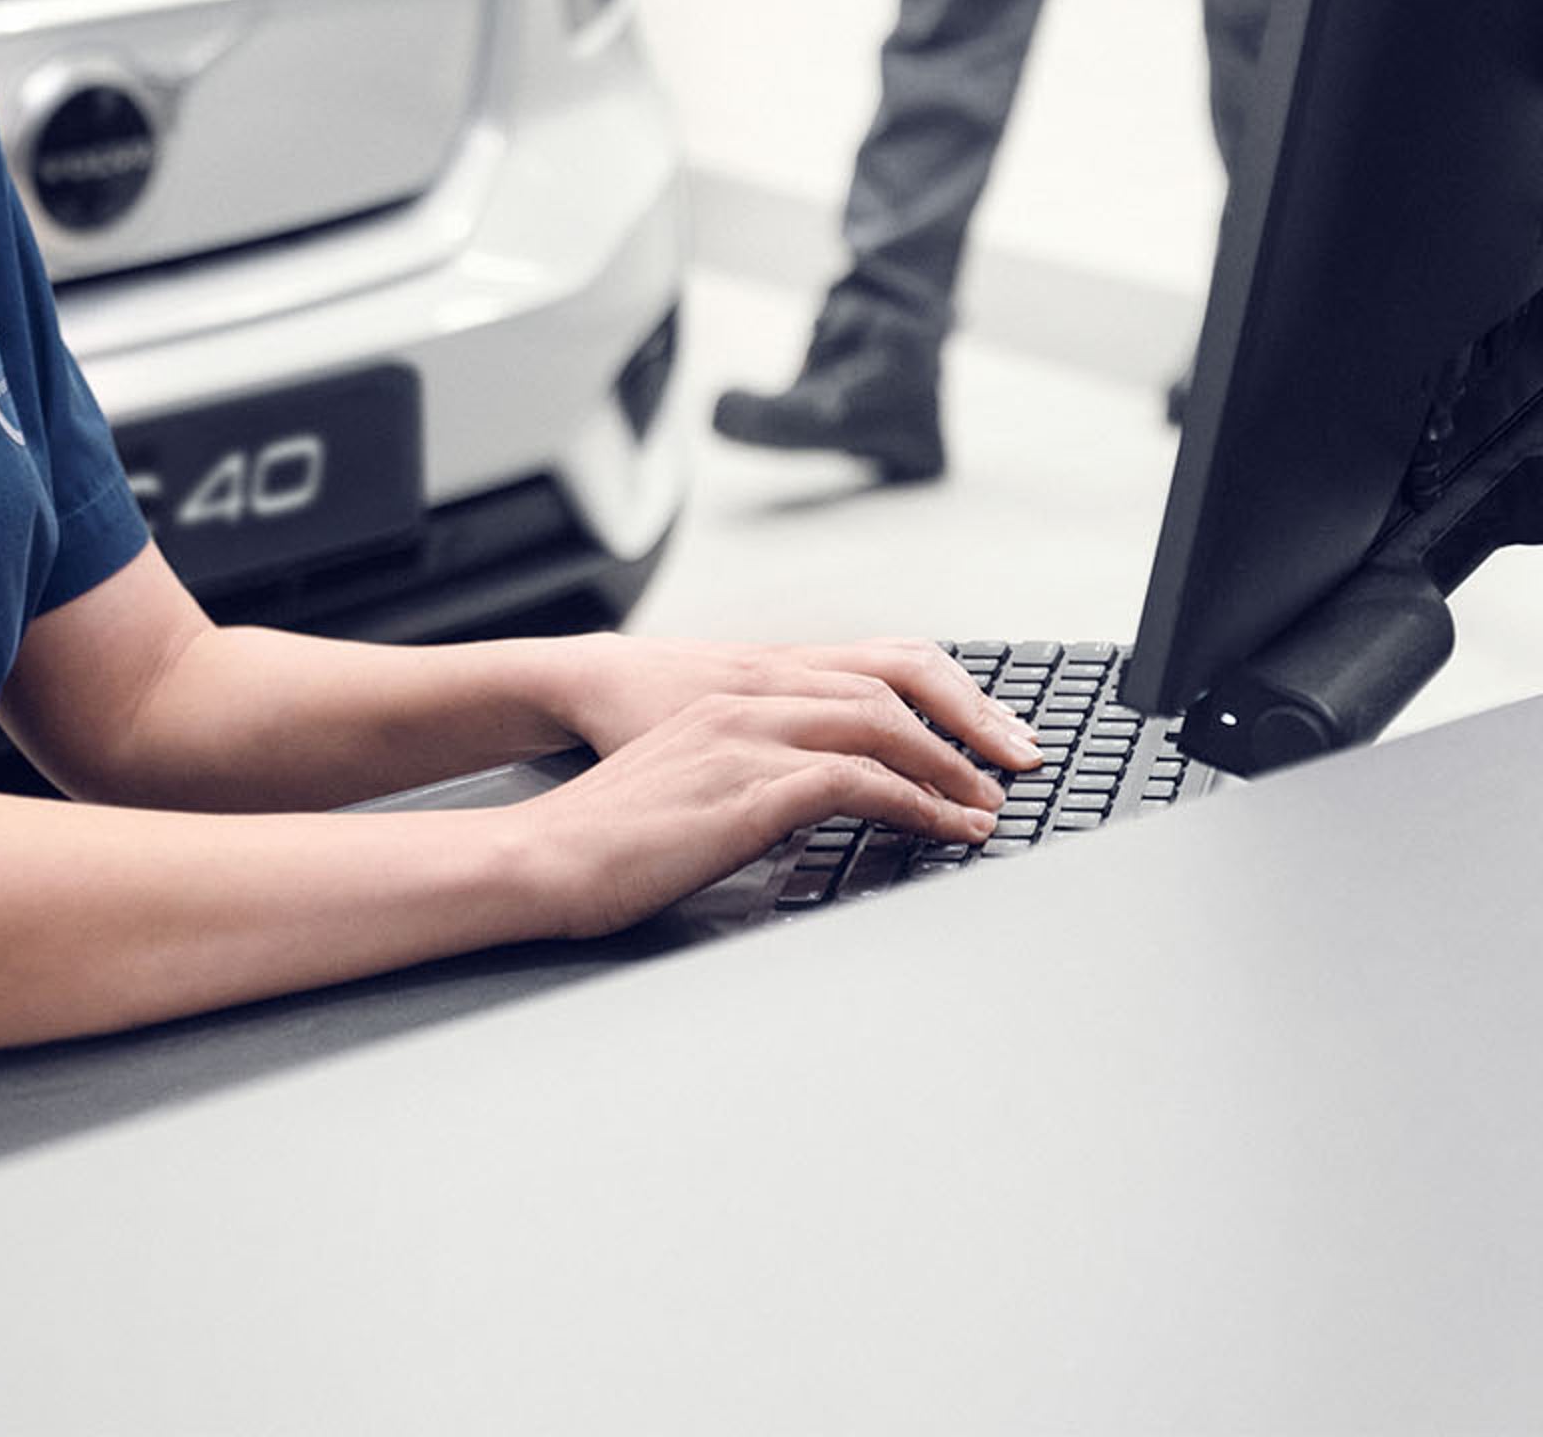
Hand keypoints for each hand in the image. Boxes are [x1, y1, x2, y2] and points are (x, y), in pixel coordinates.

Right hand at [517, 678, 1027, 939]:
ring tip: (983, 808)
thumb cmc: (603, 841)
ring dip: (946, 771)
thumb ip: (739, 783)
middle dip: (951, 736)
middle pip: (880, 698)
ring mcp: (749, 741)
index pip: (849, 687)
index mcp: (729, 702)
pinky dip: (917, 806)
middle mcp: (745, 706)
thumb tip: (795, 812)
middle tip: (998, 774)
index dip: (918, 716)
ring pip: (880, 732)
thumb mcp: (683, 791)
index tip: (960, 749)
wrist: (543, 855)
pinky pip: (861, 784)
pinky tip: (945, 830)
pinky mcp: (752, 788)